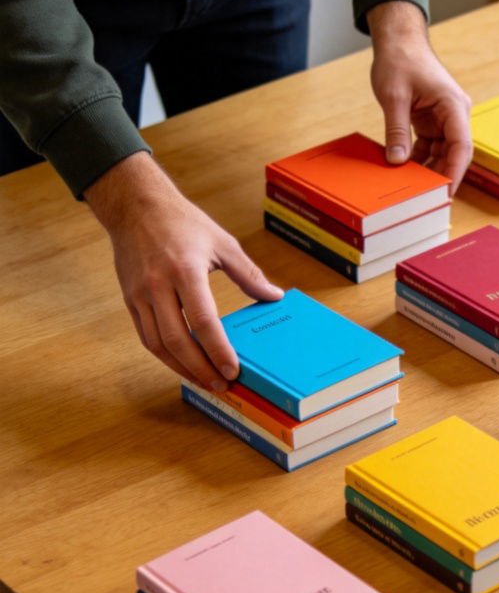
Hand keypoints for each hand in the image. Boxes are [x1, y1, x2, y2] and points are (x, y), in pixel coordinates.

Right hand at [84, 152, 282, 389]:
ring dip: (182, 369)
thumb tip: (274, 296)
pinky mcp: (130, 300)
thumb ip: (248, 274)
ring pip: (158, 344)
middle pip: (178, 340)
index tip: (233, 370)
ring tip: (205, 382)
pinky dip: (165, 356)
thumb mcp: (222, 243)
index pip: (203, 321)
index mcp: (185, 271)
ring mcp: (140, 294)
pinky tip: (184, 365)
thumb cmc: (182, 223)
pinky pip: (146, 337)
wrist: (135, 206)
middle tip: (222, 385)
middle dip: (201, 369)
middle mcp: (158, 285)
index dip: (218, 350)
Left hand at [366, 1, 471, 193]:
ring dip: (429, 169)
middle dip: (442, 175)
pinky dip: (420, 158)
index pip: (461, 146)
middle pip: (455, 154)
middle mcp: (454, 114)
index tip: (444, 192)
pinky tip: (406, 170)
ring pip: (443, 153)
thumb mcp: (394, 96)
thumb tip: (397, 161)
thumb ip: (396, 130)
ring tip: (413, 187)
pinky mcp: (432, 121)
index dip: (454, 172)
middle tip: (427, 198)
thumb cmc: (401, 59)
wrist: (399, 39)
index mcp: (453, 106)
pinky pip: (430, 146)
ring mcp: (444, 119)